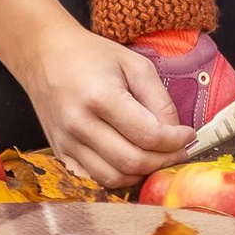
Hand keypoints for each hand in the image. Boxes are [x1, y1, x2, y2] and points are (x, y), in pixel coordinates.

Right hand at [16, 18, 189, 185]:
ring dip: (142, 174)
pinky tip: (132, 162)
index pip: (148, 135)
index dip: (175, 141)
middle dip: (164, 161)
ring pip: (114, 179)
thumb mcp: (134, 64)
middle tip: (179, 150)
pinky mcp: (60, 153)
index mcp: (100, 98)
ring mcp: (66, 143)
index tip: (189, 135)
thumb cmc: (93, 55)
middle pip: (132, 162)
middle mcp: (79, 125)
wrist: (45, 55)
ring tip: (157, 157)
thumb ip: (159, 100)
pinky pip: (94, 180)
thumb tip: (176, 133)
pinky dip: (118, 178)